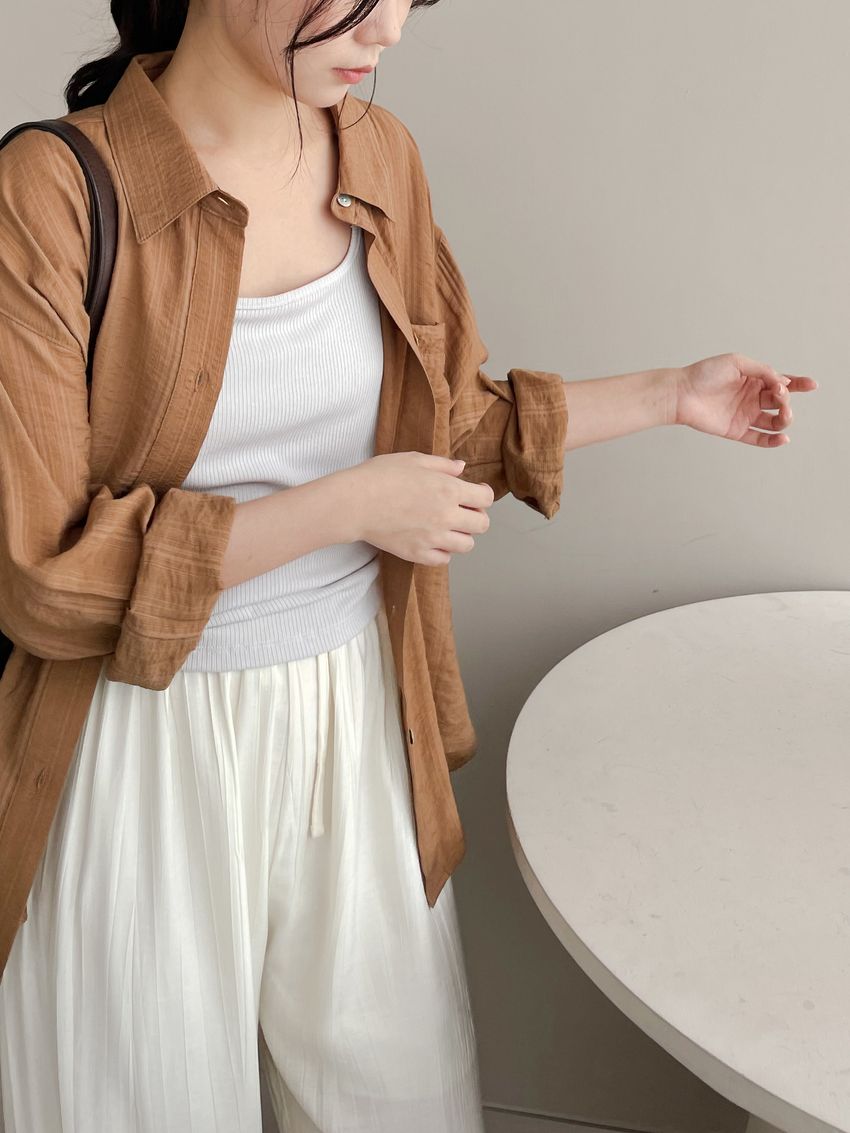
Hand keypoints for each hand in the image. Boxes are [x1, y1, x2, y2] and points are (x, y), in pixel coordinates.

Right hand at [338, 452, 494, 565]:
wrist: (354, 503)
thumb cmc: (380, 477)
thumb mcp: (414, 460)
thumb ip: (442, 465)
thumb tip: (461, 468)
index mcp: (449, 490)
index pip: (486, 499)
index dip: (483, 495)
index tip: (476, 493)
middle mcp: (446, 516)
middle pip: (482, 525)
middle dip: (476, 517)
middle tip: (463, 511)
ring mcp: (433, 538)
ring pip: (466, 545)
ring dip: (462, 536)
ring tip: (447, 527)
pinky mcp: (418, 554)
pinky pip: (444, 560)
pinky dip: (443, 552)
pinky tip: (432, 540)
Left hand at [673, 353, 817, 445]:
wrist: (681, 393)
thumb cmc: (704, 373)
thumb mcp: (737, 363)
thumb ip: (762, 370)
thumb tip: (783, 382)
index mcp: (754, 379)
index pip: (782, 383)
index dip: (799, 384)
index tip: (812, 385)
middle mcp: (752, 398)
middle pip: (781, 402)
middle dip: (786, 399)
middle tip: (778, 395)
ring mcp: (745, 415)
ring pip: (775, 421)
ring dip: (785, 418)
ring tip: (784, 414)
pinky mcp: (736, 431)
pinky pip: (759, 439)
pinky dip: (773, 441)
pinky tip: (783, 439)